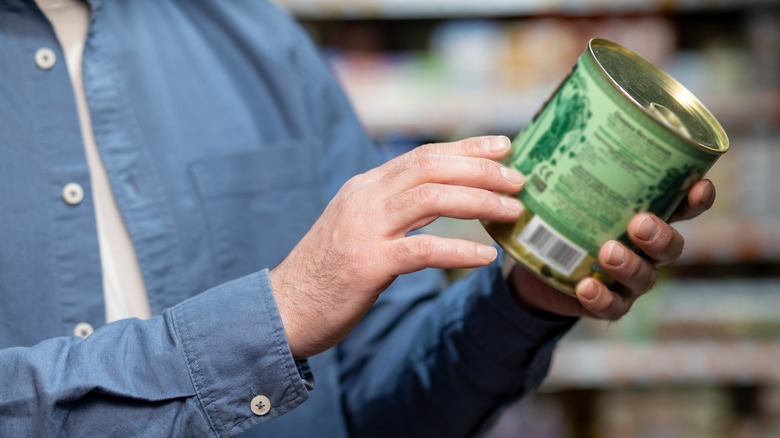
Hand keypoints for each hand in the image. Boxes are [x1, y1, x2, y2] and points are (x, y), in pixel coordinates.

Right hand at [270, 136, 522, 358]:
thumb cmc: (327, 272)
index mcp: (364, 188)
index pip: (422, 156)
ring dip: (479, 201)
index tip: (503, 145)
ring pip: (431, 199)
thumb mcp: (358, 227)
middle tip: (518, 178)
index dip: (466, 147)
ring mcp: (364, 229)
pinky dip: (459, 250)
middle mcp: (364, 199)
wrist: (284, 308)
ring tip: (512, 210)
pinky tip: (486, 256)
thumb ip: (393, 209)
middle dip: (481, 168)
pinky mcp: (367, 264)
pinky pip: (423, 250)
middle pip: (431, 167)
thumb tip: (442, 198)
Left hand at [509, 179, 715, 319]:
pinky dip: (602, 298)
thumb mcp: (559, 185)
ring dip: (630, 264)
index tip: (698, 185)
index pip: (682, 205)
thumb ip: (559, 160)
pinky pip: (613, 306)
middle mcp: (645, 248)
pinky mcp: (607, 302)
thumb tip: (538, 122)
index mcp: (645, 213)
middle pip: (672, 245)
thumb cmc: (558, 215)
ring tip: (608, 251)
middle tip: (639, 222)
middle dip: (661, 234)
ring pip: (646, 276)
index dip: (697, 198)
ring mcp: (629, 278)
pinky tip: (586, 286)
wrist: (535, 265)